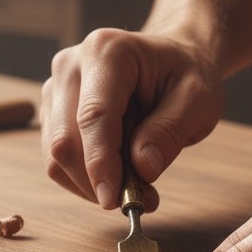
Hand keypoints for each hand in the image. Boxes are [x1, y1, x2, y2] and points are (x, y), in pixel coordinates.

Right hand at [41, 27, 223, 209]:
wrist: (172, 60)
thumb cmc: (185, 75)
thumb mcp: (198, 99)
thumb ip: (170, 131)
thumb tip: (143, 168)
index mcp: (106, 52)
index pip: (93, 115)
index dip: (99, 161)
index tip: (113, 199)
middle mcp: (70, 66)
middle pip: (65, 139)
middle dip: (97, 179)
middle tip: (141, 199)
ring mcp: (56, 89)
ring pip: (57, 155)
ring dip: (93, 182)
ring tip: (139, 184)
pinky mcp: (53, 112)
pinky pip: (58, 159)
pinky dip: (87, 178)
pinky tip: (120, 173)